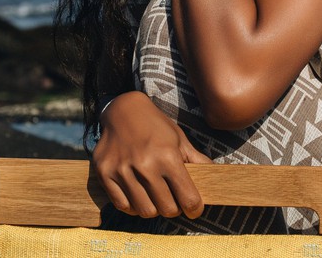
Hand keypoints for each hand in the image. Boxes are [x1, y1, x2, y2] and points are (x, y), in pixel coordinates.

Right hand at [93, 91, 211, 218]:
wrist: (123, 110)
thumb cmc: (155, 124)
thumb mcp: (179, 138)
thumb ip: (196, 160)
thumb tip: (216, 176)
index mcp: (167, 155)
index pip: (188, 199)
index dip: (194, 208)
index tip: (194, 208)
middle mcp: (145, 164)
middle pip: (167, 209)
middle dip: (174, 208)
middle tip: (173, 199)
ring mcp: (122, 169)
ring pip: (144, 211)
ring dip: (153, 208)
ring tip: (155, 196)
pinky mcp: (104, 173)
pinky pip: (122, 205)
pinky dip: (132, 205)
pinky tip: (137, 194)